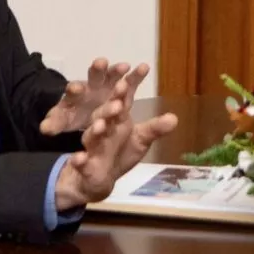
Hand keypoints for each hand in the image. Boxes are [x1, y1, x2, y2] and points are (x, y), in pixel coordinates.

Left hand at [40, 58, 149, 134]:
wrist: (85, 114)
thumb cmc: (73, 116)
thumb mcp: (63, 122)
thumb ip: (55, 123)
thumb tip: (44, 129)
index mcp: (75, 95)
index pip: (73, 90)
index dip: (74, 89)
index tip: (75, 87)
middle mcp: (91, 86)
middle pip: (93, 76)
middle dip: (97, 70)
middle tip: (100, 63)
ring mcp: (107, 85)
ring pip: (112, 75)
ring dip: (117, 71)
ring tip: (124, 66)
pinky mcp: (120, 88)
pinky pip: (130, 81)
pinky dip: (136, 75)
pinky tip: (144, 67)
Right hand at [54, 79, 177, 209]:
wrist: (99, 177)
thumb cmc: (120, 152)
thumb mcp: (140, 139)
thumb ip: (155, 128)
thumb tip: (174, 118)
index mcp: (116, 118)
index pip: (121, 100)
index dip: (126, 89)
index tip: (134, 76)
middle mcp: (102, 127)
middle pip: (103, 114)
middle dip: (109, 107)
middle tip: (118, 99)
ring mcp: (91, 146)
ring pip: (91, 136)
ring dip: (95, 130)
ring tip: (100, 125)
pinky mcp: (82, 165)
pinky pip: (78, 162)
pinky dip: (78, 161)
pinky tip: (78, 158)